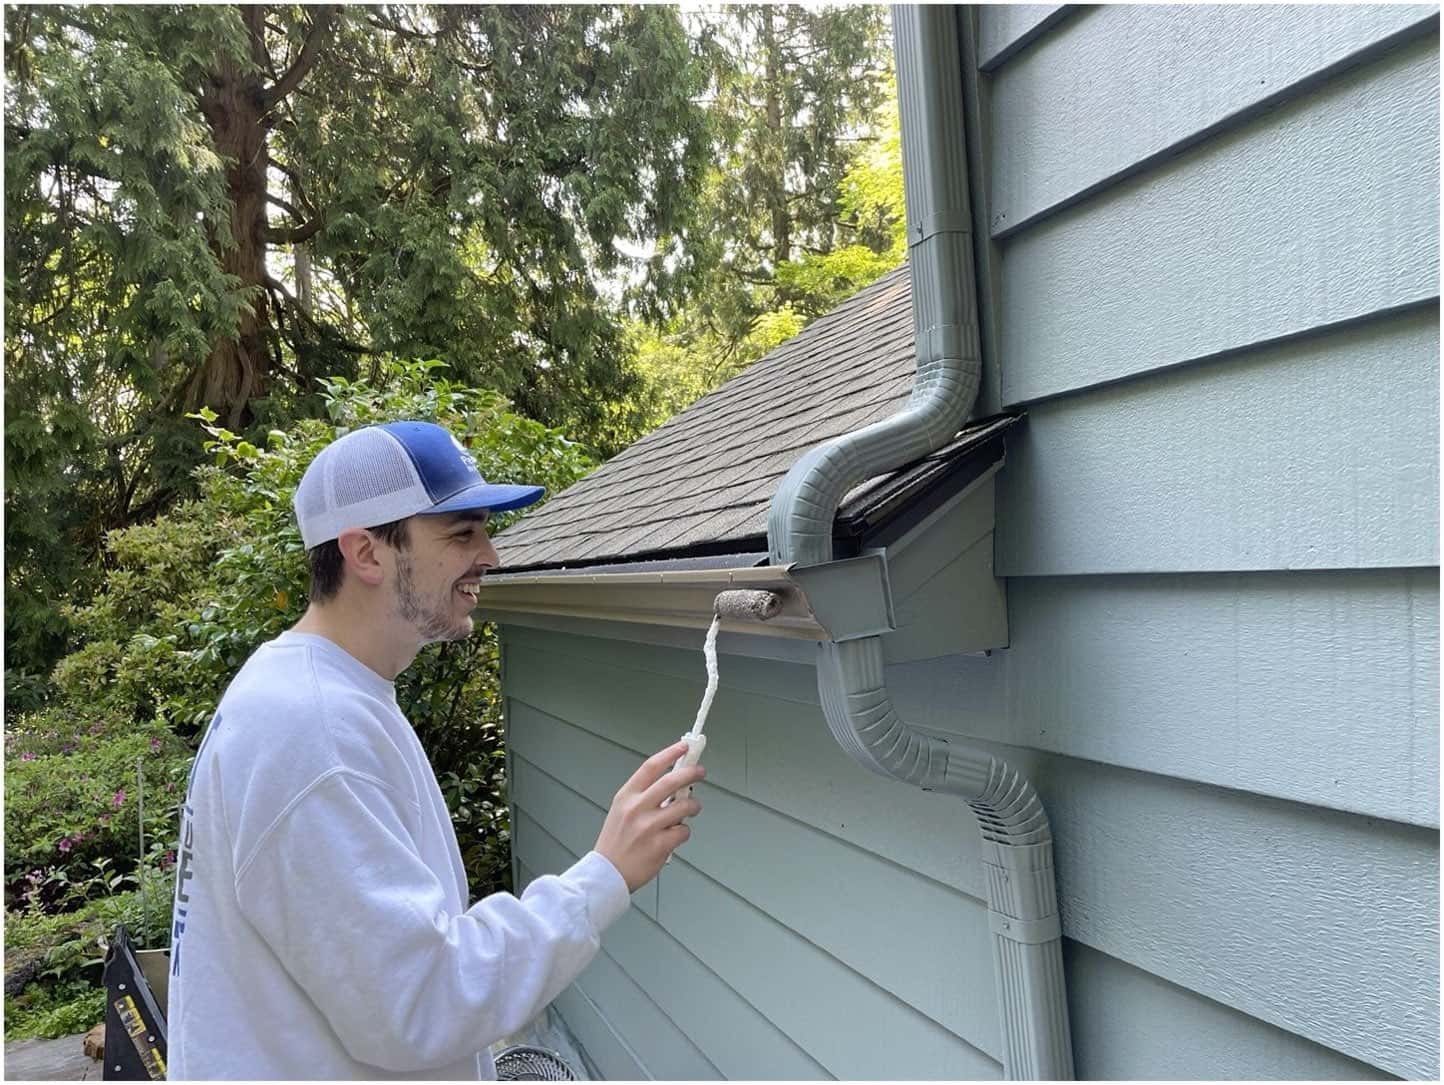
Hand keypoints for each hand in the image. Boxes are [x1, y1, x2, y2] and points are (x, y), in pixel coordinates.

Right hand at [593, 740, 703, 892]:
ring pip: (684, 806)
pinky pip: (683, 831)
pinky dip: (683, 832)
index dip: (670, 753)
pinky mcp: (659, 845)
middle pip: (671, 781)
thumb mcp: (621, 810)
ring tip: (691, 810)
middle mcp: (637, 808)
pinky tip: (674, 836)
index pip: (651, 767)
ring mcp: (648, 827)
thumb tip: (675, 783)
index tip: (683, 746)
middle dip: (691, 773)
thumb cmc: (616, 841)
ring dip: (693, 806)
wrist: (606, 874)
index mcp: (626, 796)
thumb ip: (644, 796)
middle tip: (700, 771)